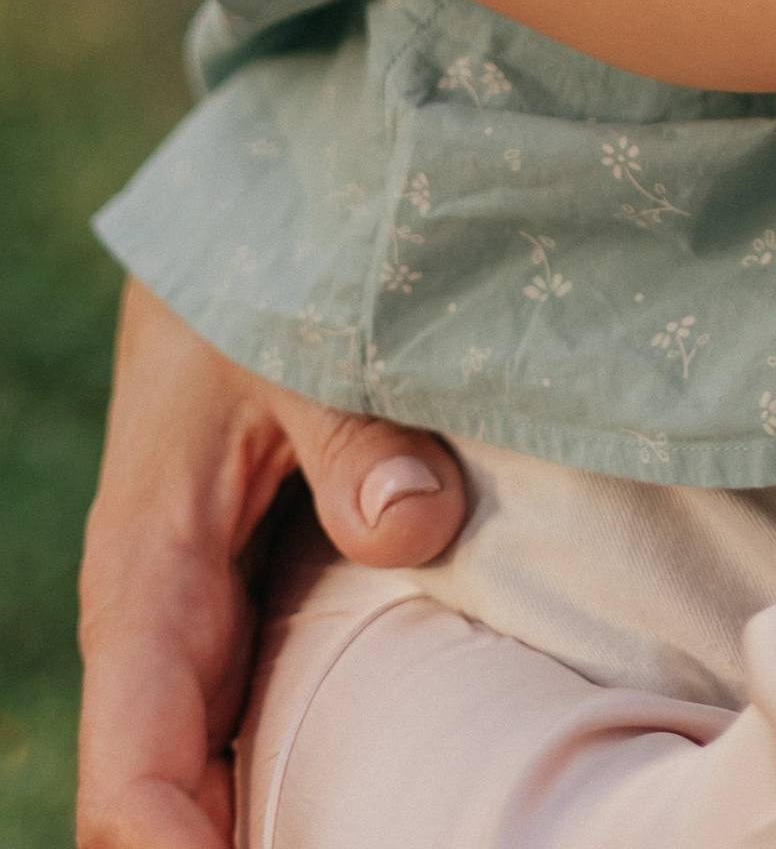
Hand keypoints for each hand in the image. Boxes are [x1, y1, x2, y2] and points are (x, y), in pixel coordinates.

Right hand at [77, 279, 464, 848]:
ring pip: (216, 768)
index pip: (132, 768)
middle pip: (169, 799)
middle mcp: (163, 622)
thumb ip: (353, 431)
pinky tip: (389, 798)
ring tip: (384, 834)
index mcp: (146, 575)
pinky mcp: (258, 596)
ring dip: (274, 824)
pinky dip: (306, 770)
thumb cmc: (258, 272)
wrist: (246, 215)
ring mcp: (208, 618)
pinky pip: (264, 712)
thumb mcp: (300, 334)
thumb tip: (415, 525)